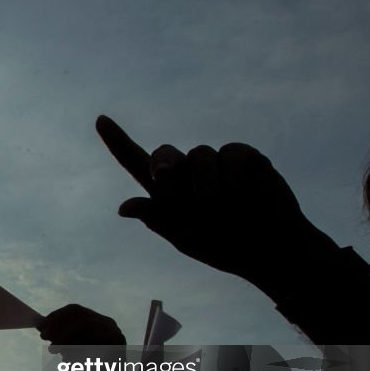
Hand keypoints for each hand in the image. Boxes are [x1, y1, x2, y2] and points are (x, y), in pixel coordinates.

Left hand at [38, 305, 127, 370]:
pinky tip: (68, 358)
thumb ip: (61, 339)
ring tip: (53, 349)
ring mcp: (114, 334)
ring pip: (84, 325)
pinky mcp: (116, 346)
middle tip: (43, 335)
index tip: (42, 326)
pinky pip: (92, 341)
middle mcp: (109, 326)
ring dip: (65, 336)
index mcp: (99, 323)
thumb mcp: (72, 352)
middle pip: (79, 314)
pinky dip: (77, 348)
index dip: (56, 317)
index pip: (76, 311)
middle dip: (57, 324)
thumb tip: (42, 327)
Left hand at [95, 115, 327, 282]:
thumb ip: (157, 218)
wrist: (269, 250)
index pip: (136, 162)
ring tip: (219, 206)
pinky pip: (229, 152)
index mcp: (167, 192)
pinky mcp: (244, 156)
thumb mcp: (185, 237)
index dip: (117, 141)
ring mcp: (216, 162)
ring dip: (204, 183)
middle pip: (163, 153)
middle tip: (165, 177)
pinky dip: (231, 174)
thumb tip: (122, 207)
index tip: (100, 120)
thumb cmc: (224, 246)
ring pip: (198, 154)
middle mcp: (188, 172)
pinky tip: (241, 190)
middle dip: (162, 164)